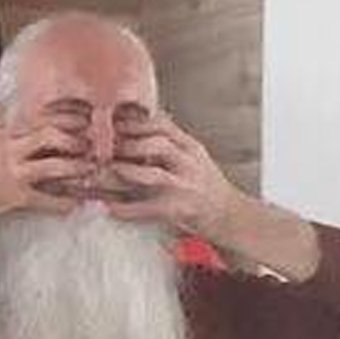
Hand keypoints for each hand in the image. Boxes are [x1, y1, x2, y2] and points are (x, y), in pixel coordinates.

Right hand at [0, 123, 91, 219]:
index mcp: (5, 132)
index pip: (42, 117)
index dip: (67, 118)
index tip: (85, 120)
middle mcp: (11, 147)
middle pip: (52, 134)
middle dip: (77, 140)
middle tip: (92, 146)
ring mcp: (13, 171)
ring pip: (55, 165)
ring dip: (77, 168)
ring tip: (90, 171)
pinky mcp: (13, 195)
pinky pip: (46, 199)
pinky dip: (63, 203)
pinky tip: (74, 204)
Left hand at [106, 114, 250, 241]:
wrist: (230, 216)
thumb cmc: (206, 186)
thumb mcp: (193, 156)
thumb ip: (170, 141)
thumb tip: (139, 123)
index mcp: (190, 147)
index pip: (163, 125)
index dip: (137, 123)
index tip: (117, 123)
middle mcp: (189, 164)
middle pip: (159, 145)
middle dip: (130, 145)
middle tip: (110, 149)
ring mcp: (185, 188)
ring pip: (154, 175)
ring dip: (127, 172)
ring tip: (110, 171)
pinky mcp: (178, 211)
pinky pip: (147, 209)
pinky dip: (126, 209)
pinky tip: (111, 207)